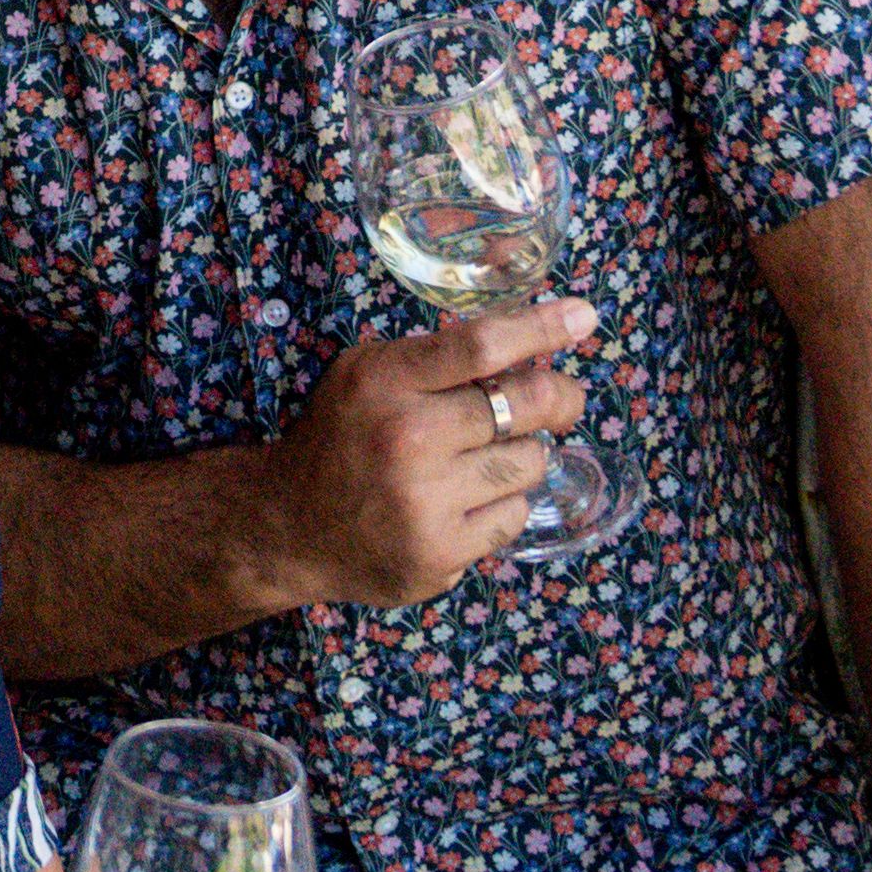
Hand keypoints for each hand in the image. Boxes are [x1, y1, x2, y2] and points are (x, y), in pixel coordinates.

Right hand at [268, 277, 576, 609]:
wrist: (287, 527)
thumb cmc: (341, 438)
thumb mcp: (367, 374)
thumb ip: (436, 357)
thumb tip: (531, 341)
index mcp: (384, 380)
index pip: (483, 344)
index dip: (543, 328)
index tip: (584, 316)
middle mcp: (407, 438)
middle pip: (526, 403)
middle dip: (559, 397)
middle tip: (561, 401)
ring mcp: (426, 502)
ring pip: (530, 463)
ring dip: (522, 456)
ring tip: (486, 459)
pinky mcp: (440, 555)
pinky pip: (513, 516)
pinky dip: (502, 505)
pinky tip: (468, 502)